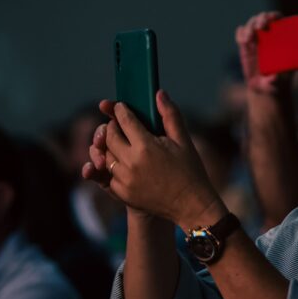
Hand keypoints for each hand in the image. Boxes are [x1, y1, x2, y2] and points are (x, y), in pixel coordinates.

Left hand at [89, 90, 221, 228]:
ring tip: (121, 142)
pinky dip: (112, 166)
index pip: (124, 120)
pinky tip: (123, 162)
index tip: (120, 106)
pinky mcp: (121, 193)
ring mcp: (124, 180)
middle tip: (118, 123)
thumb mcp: (184, 141)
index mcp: (146, 147)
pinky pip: (108, 174)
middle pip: (109, 136)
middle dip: (112, 126)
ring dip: (111, 146)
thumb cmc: (190, 171)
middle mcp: (130, 163)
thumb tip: (159, 93)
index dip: (121, 110)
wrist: (191, 205)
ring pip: (106, 155)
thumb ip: (170, 115)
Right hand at [236, 11, 289, 93]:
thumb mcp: (277, 83)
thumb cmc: (277, 83)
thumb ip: (275, 80)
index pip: (279, 20)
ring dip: (249, 28)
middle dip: (261, 19)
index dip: (275, 16)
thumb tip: (274, 77)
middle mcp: (269, 36)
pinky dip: (240, 34)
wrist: (265, 87)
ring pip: (252, 24)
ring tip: (248, 39)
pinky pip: (241, 34)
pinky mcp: (245, 46)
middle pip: (264, 18)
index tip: (272, 19)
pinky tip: (242, 41)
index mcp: (282, 39)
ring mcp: (257, 40)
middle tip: (260, 27)